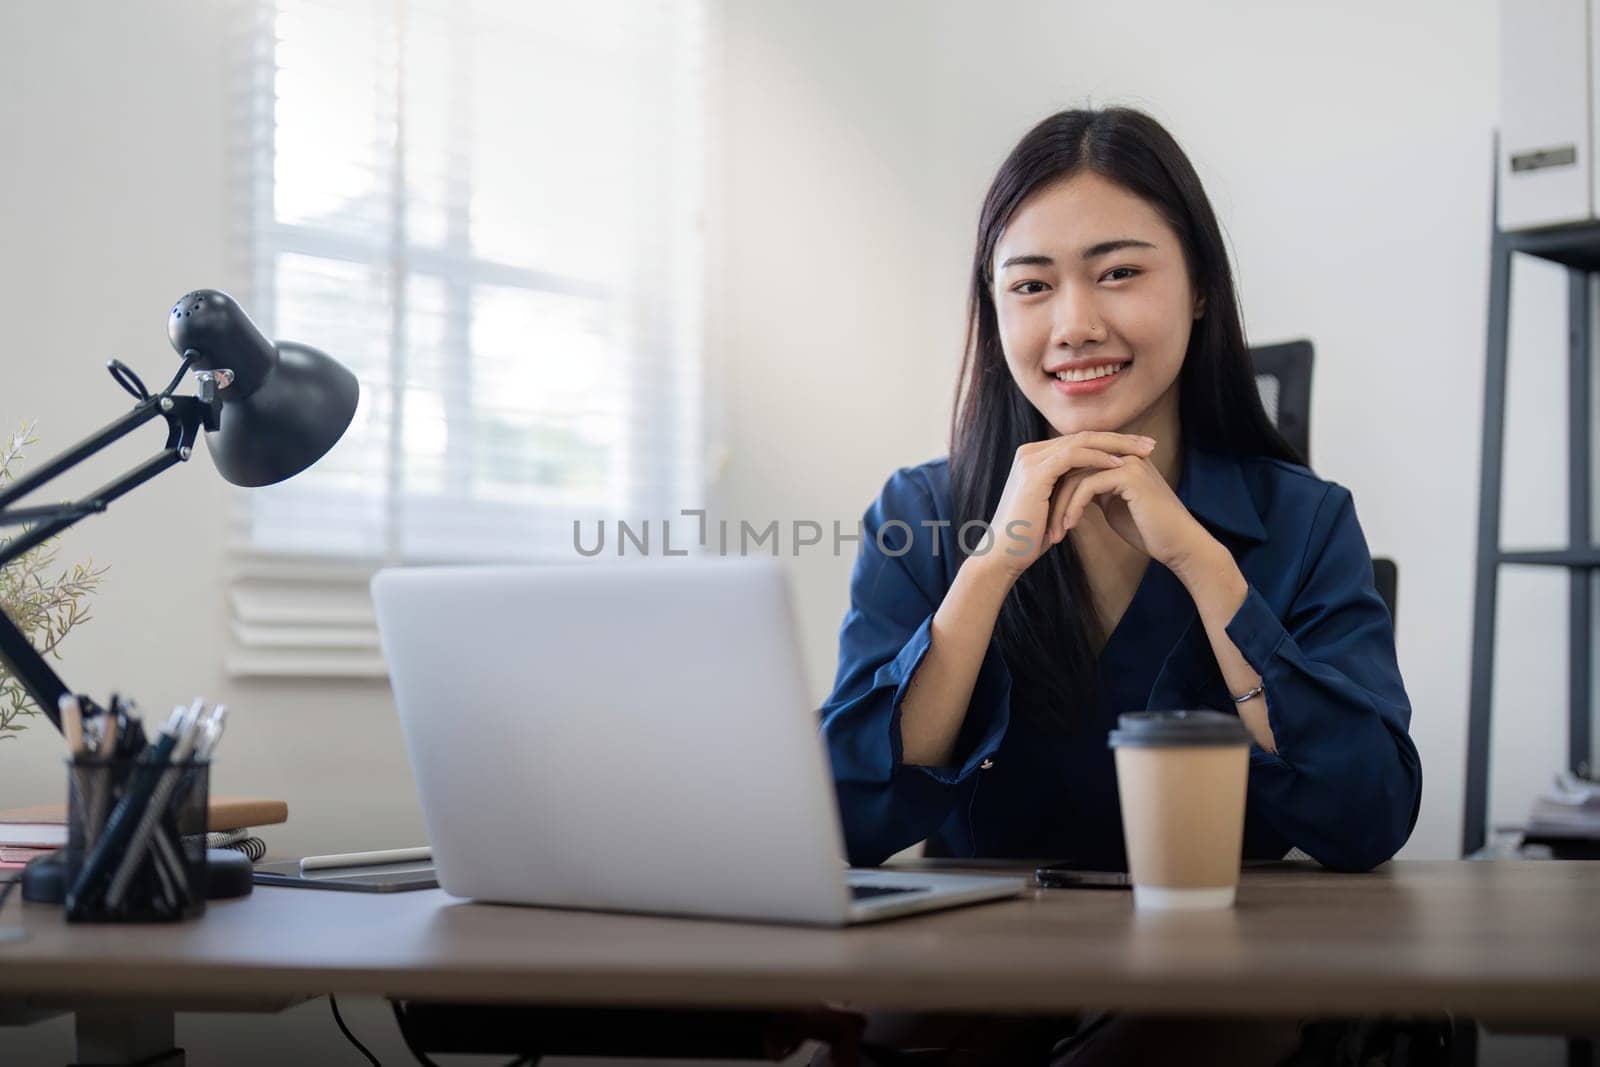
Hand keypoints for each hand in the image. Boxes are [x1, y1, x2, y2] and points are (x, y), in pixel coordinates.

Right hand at [974, 432, 1156, 582]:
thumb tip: (1095, 485)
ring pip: (1082, 442)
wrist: (1004, 554)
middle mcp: (1031, 452)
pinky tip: (1120, 464)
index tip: (1140, 449)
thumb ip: (1068, 488)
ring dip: (1116, 445)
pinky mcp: (1035, 472)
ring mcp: (1031, 460)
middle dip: (1120, 439)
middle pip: (1084, 436)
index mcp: (1035, 457)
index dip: (1112, 443)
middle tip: (1150, 444)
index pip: (1080, 441)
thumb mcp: (1054, 505)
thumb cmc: (1030, 537)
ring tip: (1142, 452)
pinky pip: (1073, 457)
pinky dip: (1098, 458)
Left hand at [1055, 448, 1214, 571]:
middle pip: (1072, 468)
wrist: (1178, 545)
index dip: (1057, 489)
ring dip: (1060, 506)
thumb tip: (1068, 489)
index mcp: (1119, 459)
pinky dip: (1074, 507)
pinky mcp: (1129, 475)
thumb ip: (1094, 491)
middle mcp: (1123, 454)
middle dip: (1053, 497)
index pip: (1076, 465)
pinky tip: (1069, 526)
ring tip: (1053, 532)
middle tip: (1042, 524)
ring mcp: (1128, 462)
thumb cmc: (1147, 530)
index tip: (1043, 515)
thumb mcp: (1113, 505)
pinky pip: (1088, 486)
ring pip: (1076, 476)